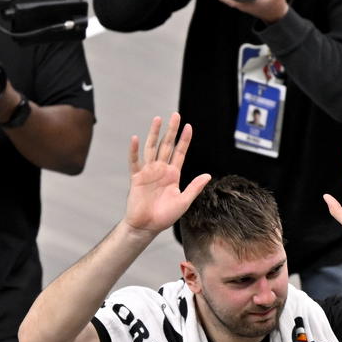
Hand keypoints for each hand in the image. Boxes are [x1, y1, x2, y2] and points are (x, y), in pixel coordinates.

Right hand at [123, 112, 211, 234]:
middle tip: (175, 115)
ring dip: (154, 134)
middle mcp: (161, 170)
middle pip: (166, 145)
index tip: (189, 126)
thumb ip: (195, 187)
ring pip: (152, 148)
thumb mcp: (184, 201)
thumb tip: (207, 175)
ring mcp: (148, 172)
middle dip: (171, 130)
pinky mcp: (136, 178)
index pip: (180, 152)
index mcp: (173, 174)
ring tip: (158, 119)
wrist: (147, 227)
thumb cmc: (165, 216)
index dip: (184, 140)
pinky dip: (134, 151)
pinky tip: (135, 138)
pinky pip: (135, 162)